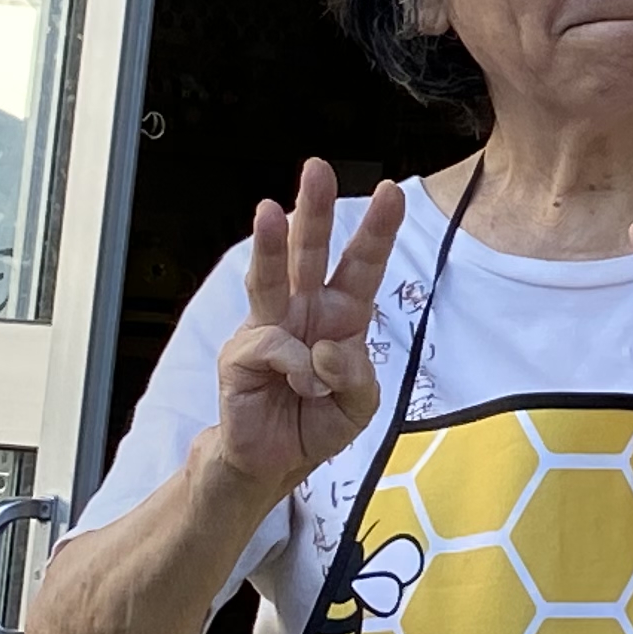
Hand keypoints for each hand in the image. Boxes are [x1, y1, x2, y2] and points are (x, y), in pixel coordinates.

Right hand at [207, 161, 408, 499]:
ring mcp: (268, 328)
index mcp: (340, 316)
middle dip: (313, 209)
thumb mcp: (359, 404)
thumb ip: (357, 376)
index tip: (391, 192)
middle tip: (316, 169)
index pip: (361, 265)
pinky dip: (298, 371)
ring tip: (269, 211)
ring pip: (270, 278)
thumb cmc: (315, 424)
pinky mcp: (241, 354)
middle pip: (310, 252)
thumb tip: (327, 349)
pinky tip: (300, 389)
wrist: (272, 464)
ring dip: (271, 244)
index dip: (376, 230)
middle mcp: (303, 312)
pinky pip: (275, 347)